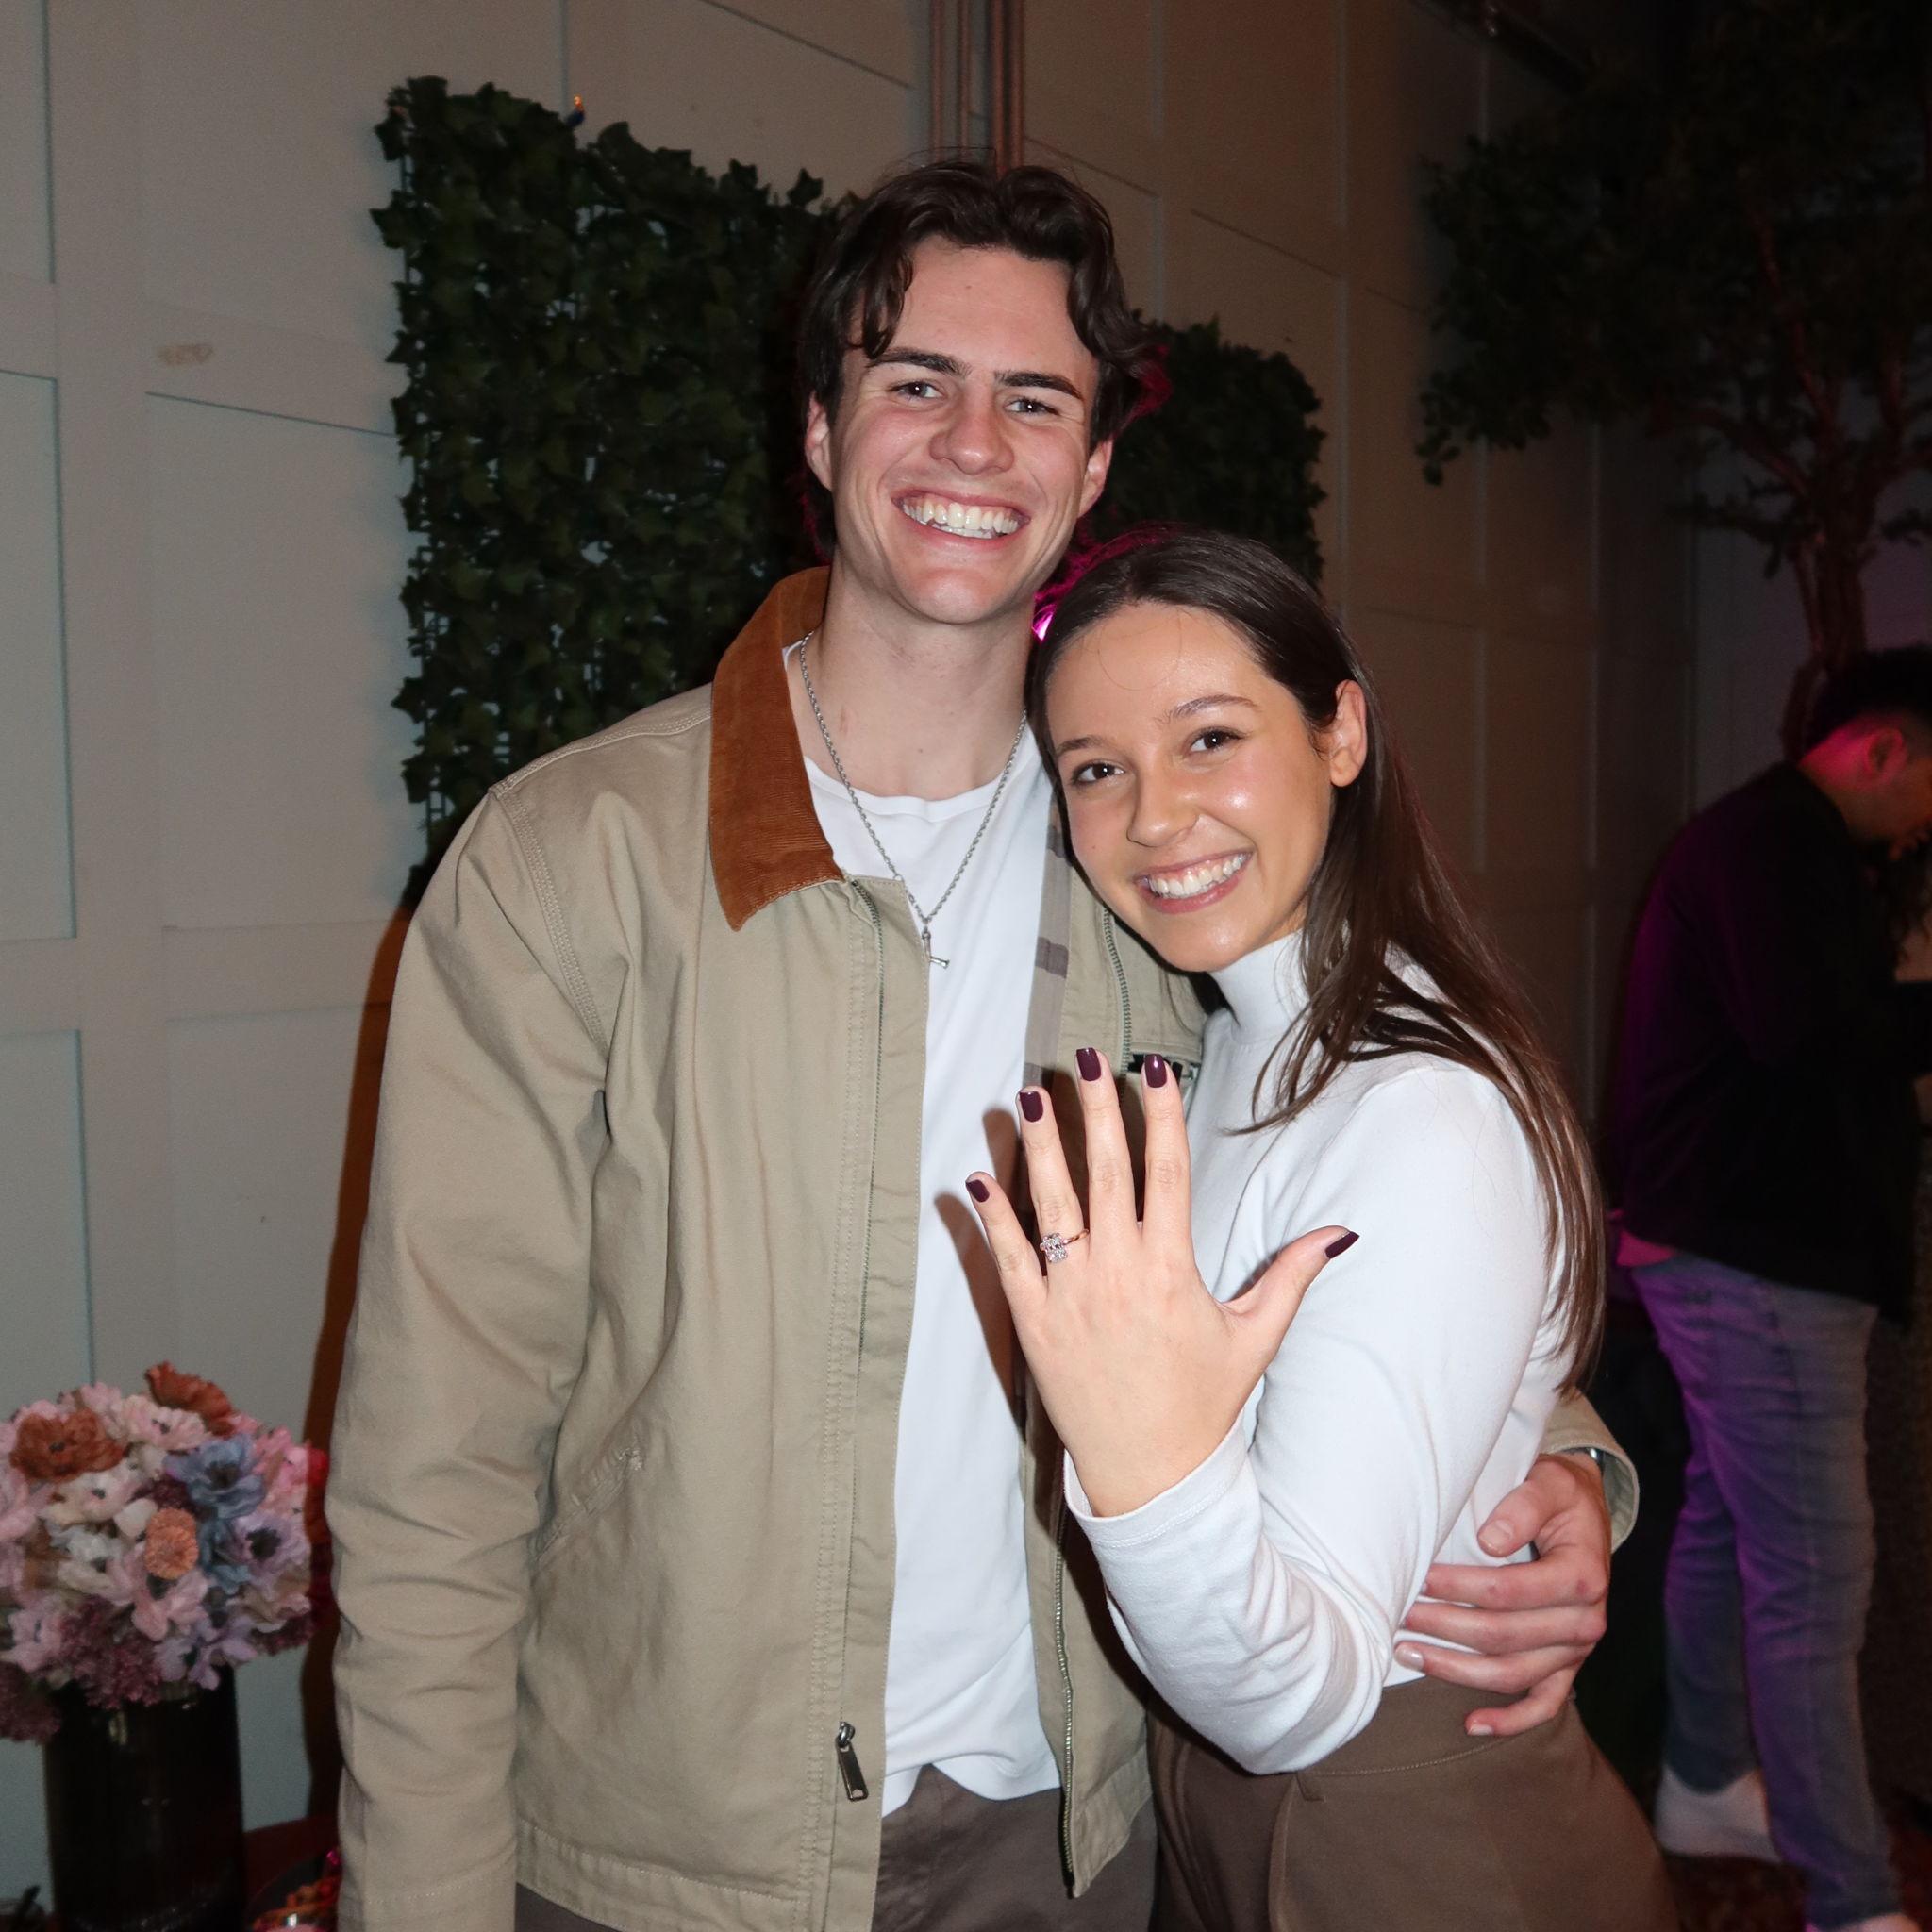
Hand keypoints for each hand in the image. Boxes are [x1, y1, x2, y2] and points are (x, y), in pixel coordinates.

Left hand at [967, 1049, 1346, 1517]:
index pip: (1166, 1173)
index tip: (1151, 1070)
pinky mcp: (1034, 1322)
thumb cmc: (1203, 1405)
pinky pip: (1009, 1258)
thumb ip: (1291, 1276)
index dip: (1160, 1116)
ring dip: (1038, 1145)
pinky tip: (979, 1176)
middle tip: (1083, 1058)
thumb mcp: (1255, 1339)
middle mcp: (1118, 1272)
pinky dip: (993, 1217)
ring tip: (1027, 1095)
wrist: (1149, 1475)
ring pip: (1051, 1204)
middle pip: (1105, 1172)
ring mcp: (1071, 1295)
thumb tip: (1341, 1232)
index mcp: (1172, 1269)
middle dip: (1094, 1109)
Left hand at [1396, 1451, 1610, 1736]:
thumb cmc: (1560, 1495)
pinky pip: (1544, 1704)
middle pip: (1502, 1637)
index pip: (1506, 1592)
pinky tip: (1471, 1724)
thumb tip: (1490, 1541)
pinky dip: (1510, 1720)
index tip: (1418, 1577)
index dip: (1457, 1588)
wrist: (1587, 1513)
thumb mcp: (1551, 1483)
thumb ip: (1524, 1506)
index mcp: (1582, 1577)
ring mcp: (1576, 1650)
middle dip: (1443, 1627)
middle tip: (1398, 1613)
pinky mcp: (1568, 1666)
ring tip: (1407, 1653)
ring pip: (1512, 1675)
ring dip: (1456, 1671)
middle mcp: (1585, 1622)